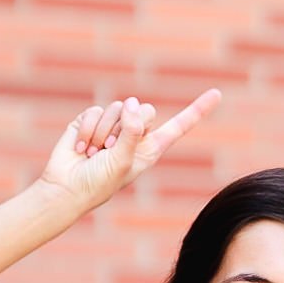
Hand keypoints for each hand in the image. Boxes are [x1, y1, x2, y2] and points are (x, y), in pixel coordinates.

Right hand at [34, 90, 221, 217]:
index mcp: (150, 148)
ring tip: (94, 153)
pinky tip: (80, 148)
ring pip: (118, 108)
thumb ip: (132, 131)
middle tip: (111, 148)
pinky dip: (87, 130)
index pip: (178, 126)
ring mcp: (112, 126)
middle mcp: (134, 134)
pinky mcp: (90, 121)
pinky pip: (95, 111)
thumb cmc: (98, 183)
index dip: (197, 110)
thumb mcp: (123, 161)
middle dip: (126, 127)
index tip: (217, 94)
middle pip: (145, 109)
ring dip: (103, 132)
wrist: (66, 188)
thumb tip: (133, 103)